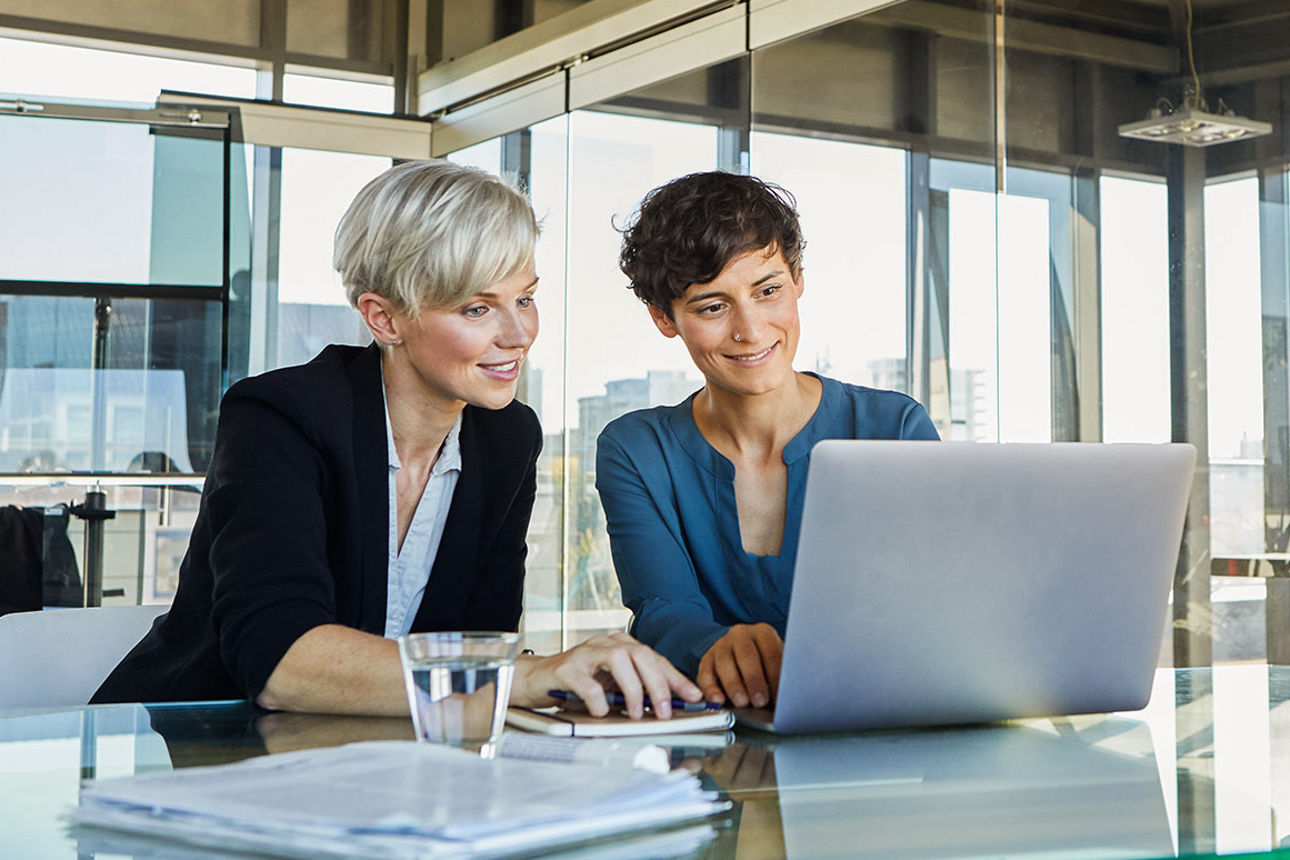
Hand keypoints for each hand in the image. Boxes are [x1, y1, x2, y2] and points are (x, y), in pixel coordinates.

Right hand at [511, 631, 701, 719]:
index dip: (677, 678)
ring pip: (619, 660)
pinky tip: (602, 712)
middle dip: (659, 684)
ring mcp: (585, 653)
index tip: (695, 697)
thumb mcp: (611, 685)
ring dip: (633, 689)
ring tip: (637, 713)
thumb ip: (635, 690)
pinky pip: (587, 682)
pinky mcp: (566, 668)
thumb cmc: (578, 683)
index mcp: (621, 645)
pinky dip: (599, 699)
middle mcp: (606, 643)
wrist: (535, 679)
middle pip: (641, 655)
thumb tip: (667, 707)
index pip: (655, 658)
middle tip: (666, 711)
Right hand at [697, 623, 782, 707]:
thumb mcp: (775, 662)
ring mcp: (721, 645)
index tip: (780, 697)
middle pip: (746, 655)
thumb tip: (787, 697)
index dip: (776, 676)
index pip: (771, 653)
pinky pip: (706, 674)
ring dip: (733, 685)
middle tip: (760, 701)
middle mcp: (740, 635)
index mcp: (763, 633)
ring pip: (725, 663)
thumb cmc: (764, 662)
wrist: (741, 651)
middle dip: (754, 680)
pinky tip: (718, 700)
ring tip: (742, 702)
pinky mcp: (707, 660)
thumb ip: (780, 675)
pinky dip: (711, 689)